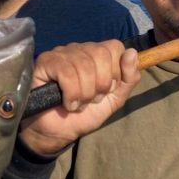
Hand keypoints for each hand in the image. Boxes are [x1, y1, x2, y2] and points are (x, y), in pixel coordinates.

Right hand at [20, 40, 139, 156]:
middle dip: (101, 84)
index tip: (107, 90)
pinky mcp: (45, 62)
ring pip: (84, 65)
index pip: (114, 47)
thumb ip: (129, 78)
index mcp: (96, 54)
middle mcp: (79, 49)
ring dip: (85, 93)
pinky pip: (66, 72)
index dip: (115, 71)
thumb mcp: (114, 98)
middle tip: (93, 99)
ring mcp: (61, 53)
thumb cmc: (85, 114)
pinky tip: (68, 103)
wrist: (60, 132)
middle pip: (101, 54)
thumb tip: (132, 52)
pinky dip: (71, 93)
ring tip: (79, 104)